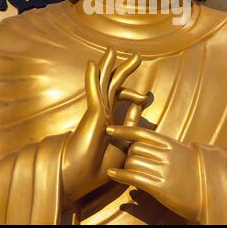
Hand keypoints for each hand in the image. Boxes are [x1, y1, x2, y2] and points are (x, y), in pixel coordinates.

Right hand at [62, 47, 146, 204]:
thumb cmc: (100, 167)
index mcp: (109, 119)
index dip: (134, 95)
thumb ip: (131, 127)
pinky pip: (94, 91)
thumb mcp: (124, 146)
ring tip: (113, 49)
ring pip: (104, 82)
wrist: (82, 178)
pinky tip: (93, 64)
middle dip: (125, 69)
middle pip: (114, 84)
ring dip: (109, 65)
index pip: (122, 100)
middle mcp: (102, 111)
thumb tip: (139, 109)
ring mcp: (97, 111)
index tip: (144, 97)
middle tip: (136, 56)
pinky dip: (93, 77)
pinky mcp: (93, 113)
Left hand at [106, 126, 200, 222]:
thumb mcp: (181, 153)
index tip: (109, 129)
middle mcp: (165, 154)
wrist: (212, 193)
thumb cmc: (195, 173)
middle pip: (134, 148)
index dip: (123, 130)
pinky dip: (120, 175)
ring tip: (126, 172)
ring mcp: (163, 170)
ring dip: (126, 167)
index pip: (141, 132)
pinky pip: (134, 177)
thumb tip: (145, 141)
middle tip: (128, 161)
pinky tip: (112, 175)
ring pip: (132, 162)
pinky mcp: (160, 187)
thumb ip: (163, 146)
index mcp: (170, 144)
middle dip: (128, 155)